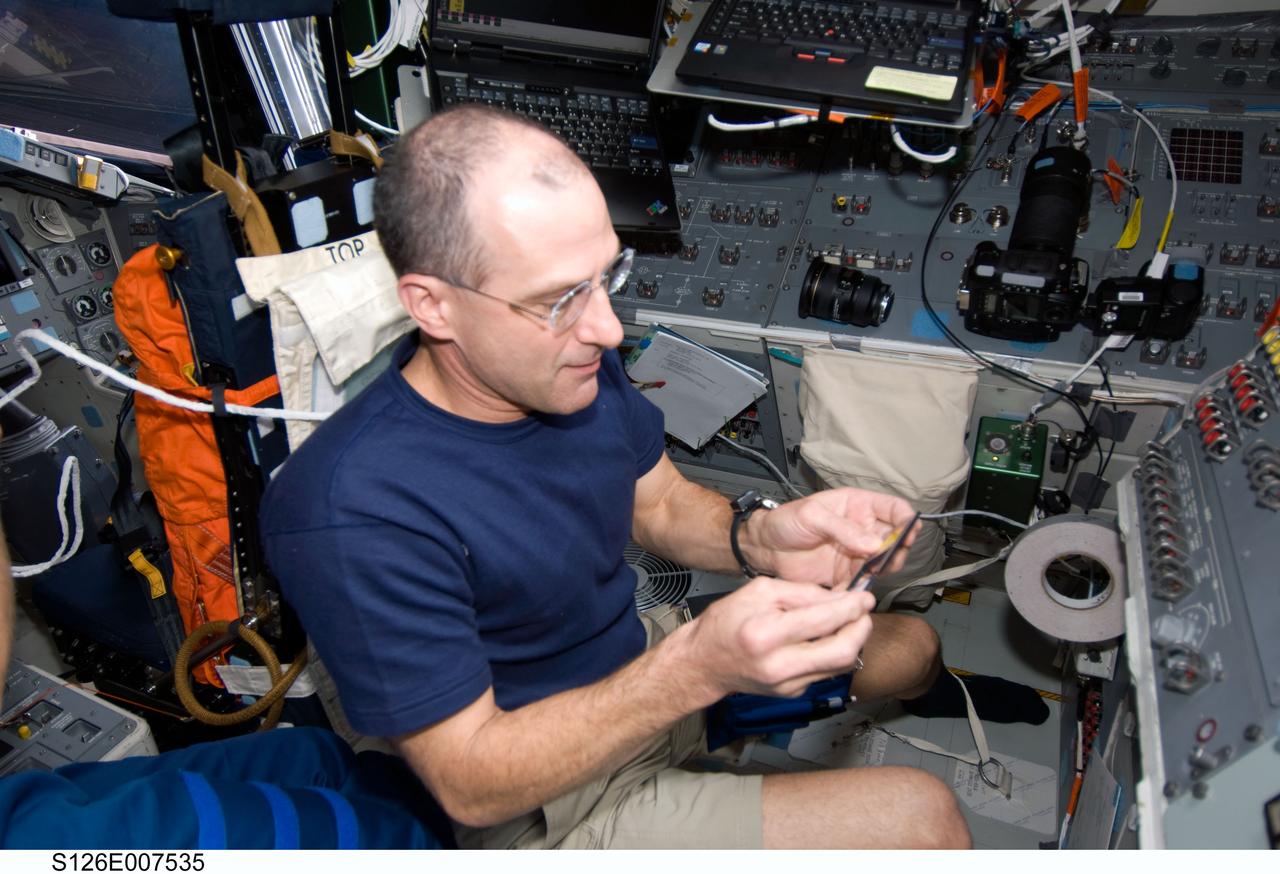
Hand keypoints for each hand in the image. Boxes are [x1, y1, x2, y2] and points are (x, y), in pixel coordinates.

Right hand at [676, 577, 875, 698]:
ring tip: (851, 623)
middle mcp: (779, 665)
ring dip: (854, 642)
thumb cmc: (725, 622)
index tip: (864, 597)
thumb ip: (801, 593)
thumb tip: (839, 598)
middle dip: (861, 629)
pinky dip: (835, 653)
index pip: (824, 620)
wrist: (704, 663)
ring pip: (840, 666)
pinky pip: (826, 672)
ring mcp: (787, 684)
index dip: (852, 607)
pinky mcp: (792, 693)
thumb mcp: (758, 591)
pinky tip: (830, 638)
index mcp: (766, 634)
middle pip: (842, 652)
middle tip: (864, 613)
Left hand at [743, 488, 918, 586]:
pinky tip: (851, 589)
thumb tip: (874, 543)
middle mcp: (863, 529)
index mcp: (858, 506)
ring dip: (882, 571)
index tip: (909, 532)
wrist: (765, 548)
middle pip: (896, 539)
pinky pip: (863, 583)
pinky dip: (862, 588)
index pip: (894, 508)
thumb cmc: (785, 521)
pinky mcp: (847, 574)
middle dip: (897, 550)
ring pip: (884, 564)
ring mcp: (856, 553)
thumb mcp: (812, 516)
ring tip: (869, 573)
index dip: (906, 519)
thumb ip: (842, 528)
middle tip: (886, 558)